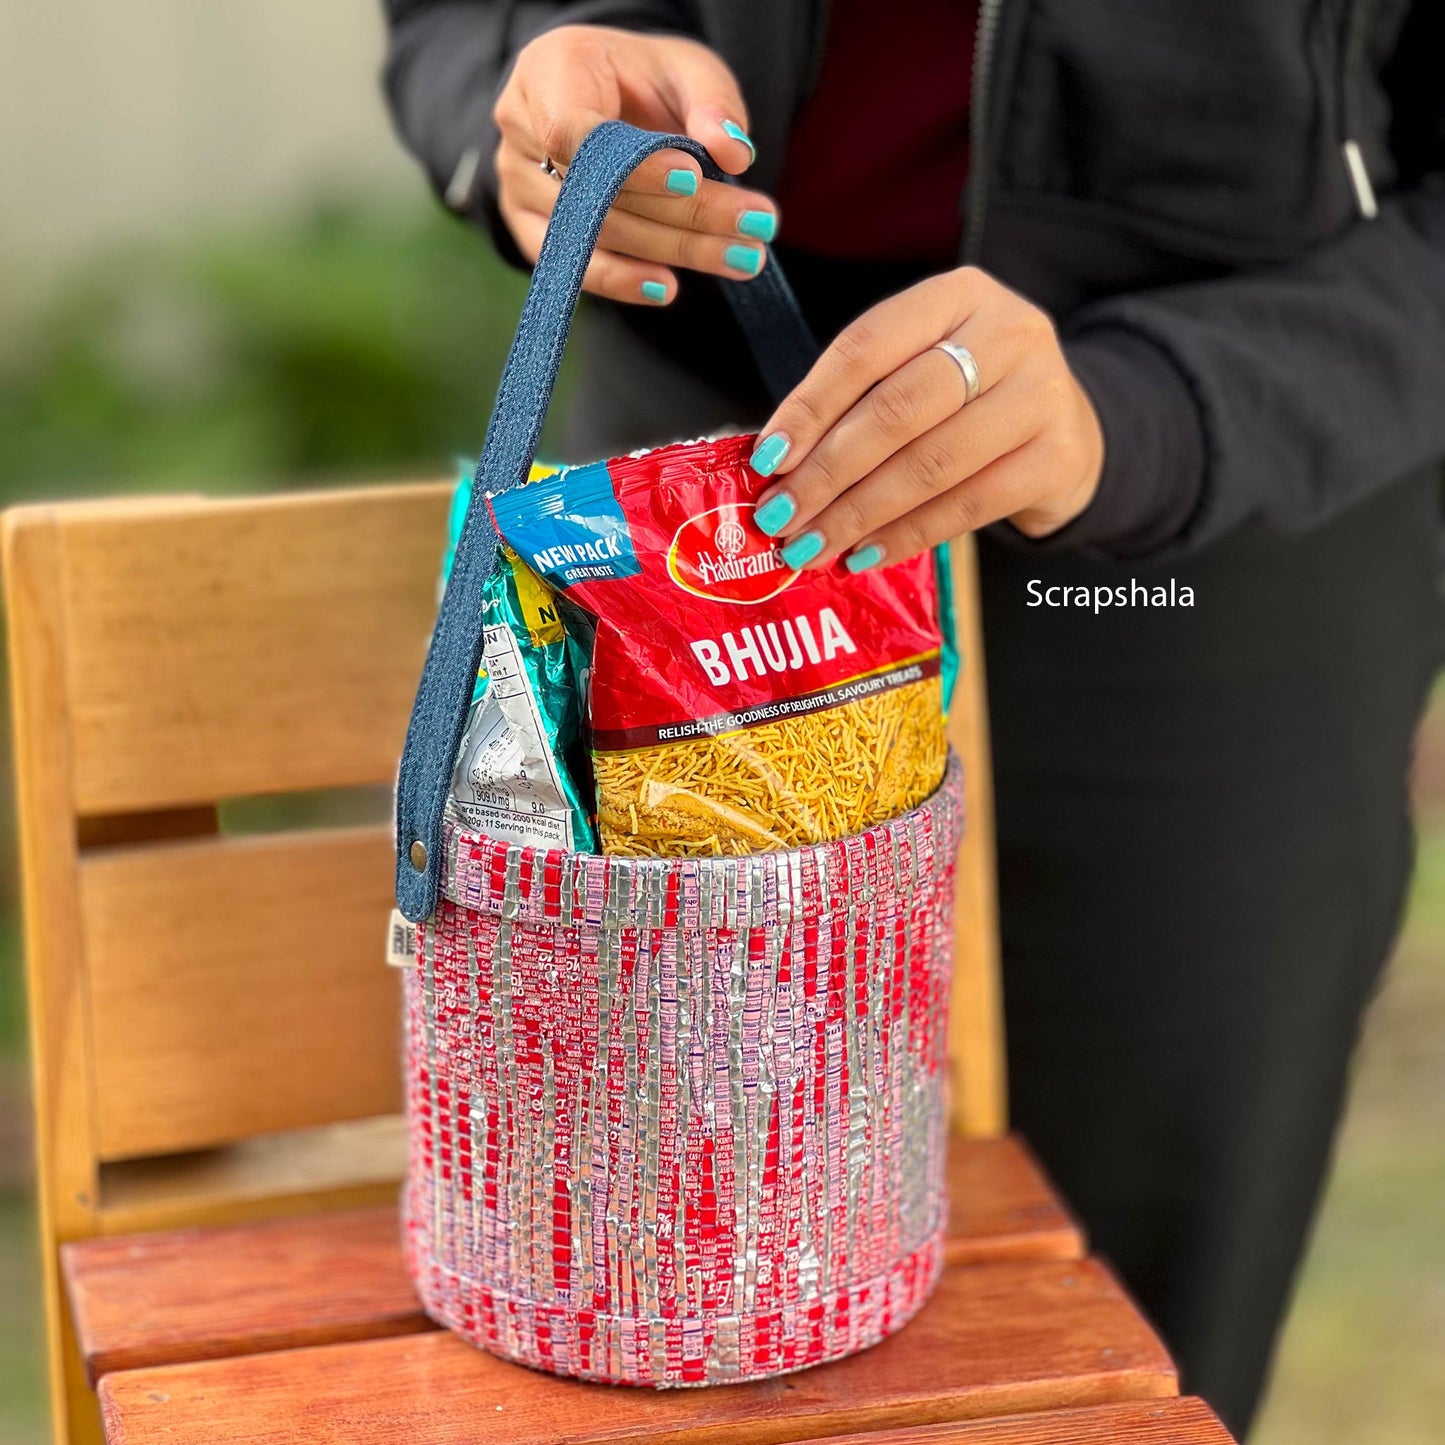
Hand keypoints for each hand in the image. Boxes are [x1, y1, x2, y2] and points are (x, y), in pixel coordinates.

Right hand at [493, 26, 777, 304]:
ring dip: (673, 251)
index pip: (576, 132)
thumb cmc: (643, 79)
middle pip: (599, 193)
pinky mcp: (530, 230)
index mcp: (548, 72)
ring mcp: (518, 186)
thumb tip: (734, 152)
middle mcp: (520, 130)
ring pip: (595, 234)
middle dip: (684, 216)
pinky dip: (623, 282)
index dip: (634, 165)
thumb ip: (712, 101)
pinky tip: (668, 287)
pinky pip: (573, 267)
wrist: (606, 97)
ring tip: (742, 257)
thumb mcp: (687, 68)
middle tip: (754, 228)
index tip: (694, 178)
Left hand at [748, 268, 1104, 567]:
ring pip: (930, 463)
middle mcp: (1007, 332)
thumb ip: (858, 401)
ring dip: (859, 513)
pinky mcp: (1056, 457)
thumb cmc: (971, 401)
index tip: (767, 458)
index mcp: (957, 295)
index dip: (810, 406)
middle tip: (779, 516)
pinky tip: (866, 553)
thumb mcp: (921, 369)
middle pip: (896, 409)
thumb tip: (775, 465)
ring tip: (812, 545)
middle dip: (827, 472)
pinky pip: (967, 506)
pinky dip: (907, 535)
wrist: (1068, 432)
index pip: (866, 347)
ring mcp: (1040, 394)